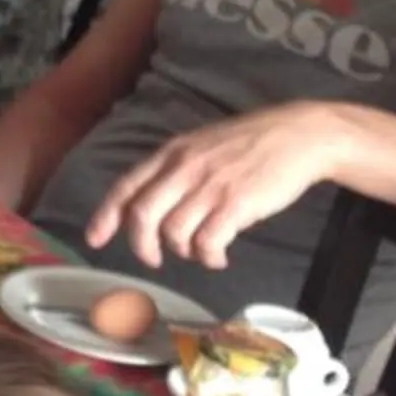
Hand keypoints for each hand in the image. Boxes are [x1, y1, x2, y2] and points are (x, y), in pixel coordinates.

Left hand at [85, 104, 350, 270]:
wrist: (301, 135)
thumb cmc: (253, 143)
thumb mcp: (203, 145)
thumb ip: (176, 170)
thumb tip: (153, 205)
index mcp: (173, 153)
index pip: (127, 186)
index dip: (106, 215)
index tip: (94, 239)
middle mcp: (185, 168)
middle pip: (143, 216)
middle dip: (142, 245)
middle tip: (154, 259)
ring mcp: (210, 186)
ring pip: (174, 233)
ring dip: (184, 251)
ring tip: (203, 251)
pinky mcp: (236, 204)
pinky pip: (207, 243)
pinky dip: (209, 257)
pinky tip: (219, 257)